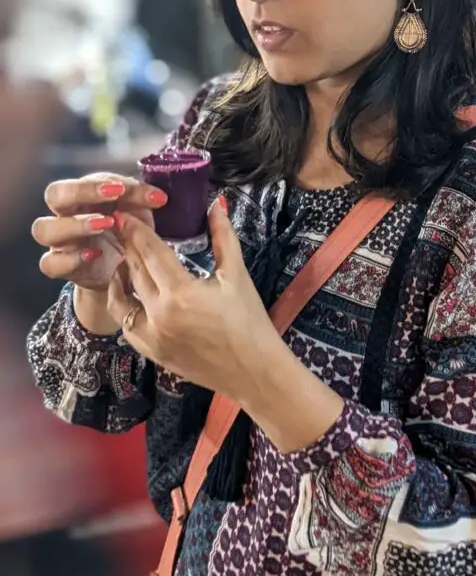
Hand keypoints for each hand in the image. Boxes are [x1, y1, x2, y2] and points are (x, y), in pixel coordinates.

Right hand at [32, 173, 167, 292]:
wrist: (123, 270)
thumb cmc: (127, 230)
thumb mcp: (137, 212)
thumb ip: (143, 200)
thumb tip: (159, 197)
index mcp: (81, 196)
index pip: (77, 181)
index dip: (94, 185)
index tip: (121, 190)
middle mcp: (64, 215)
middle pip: (54, 195)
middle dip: (81, 193)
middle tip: (113, 198)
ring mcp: (59, 242)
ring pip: (44, 229)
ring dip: (75, 224)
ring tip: (105, 225)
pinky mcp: (60, 267)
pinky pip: (50, 263)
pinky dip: (71, 259)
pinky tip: (94, 255)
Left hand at [107, 198, 275, 399]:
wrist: (254, 371)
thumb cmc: (250, 322)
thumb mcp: (237, 276)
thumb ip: (223, 237)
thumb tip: (217, 203)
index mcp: (181, 293)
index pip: (150, 252)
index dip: (135, 230)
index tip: (124, 214)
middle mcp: (159, 315)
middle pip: (134, 271)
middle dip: (127, 246)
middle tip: (121, 227)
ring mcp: (152, 337)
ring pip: (122, 299)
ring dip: (121, 277)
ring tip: (126, 260)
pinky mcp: (152, 353)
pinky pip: (127, 325)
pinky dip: (125, 307)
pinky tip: (132, 294)